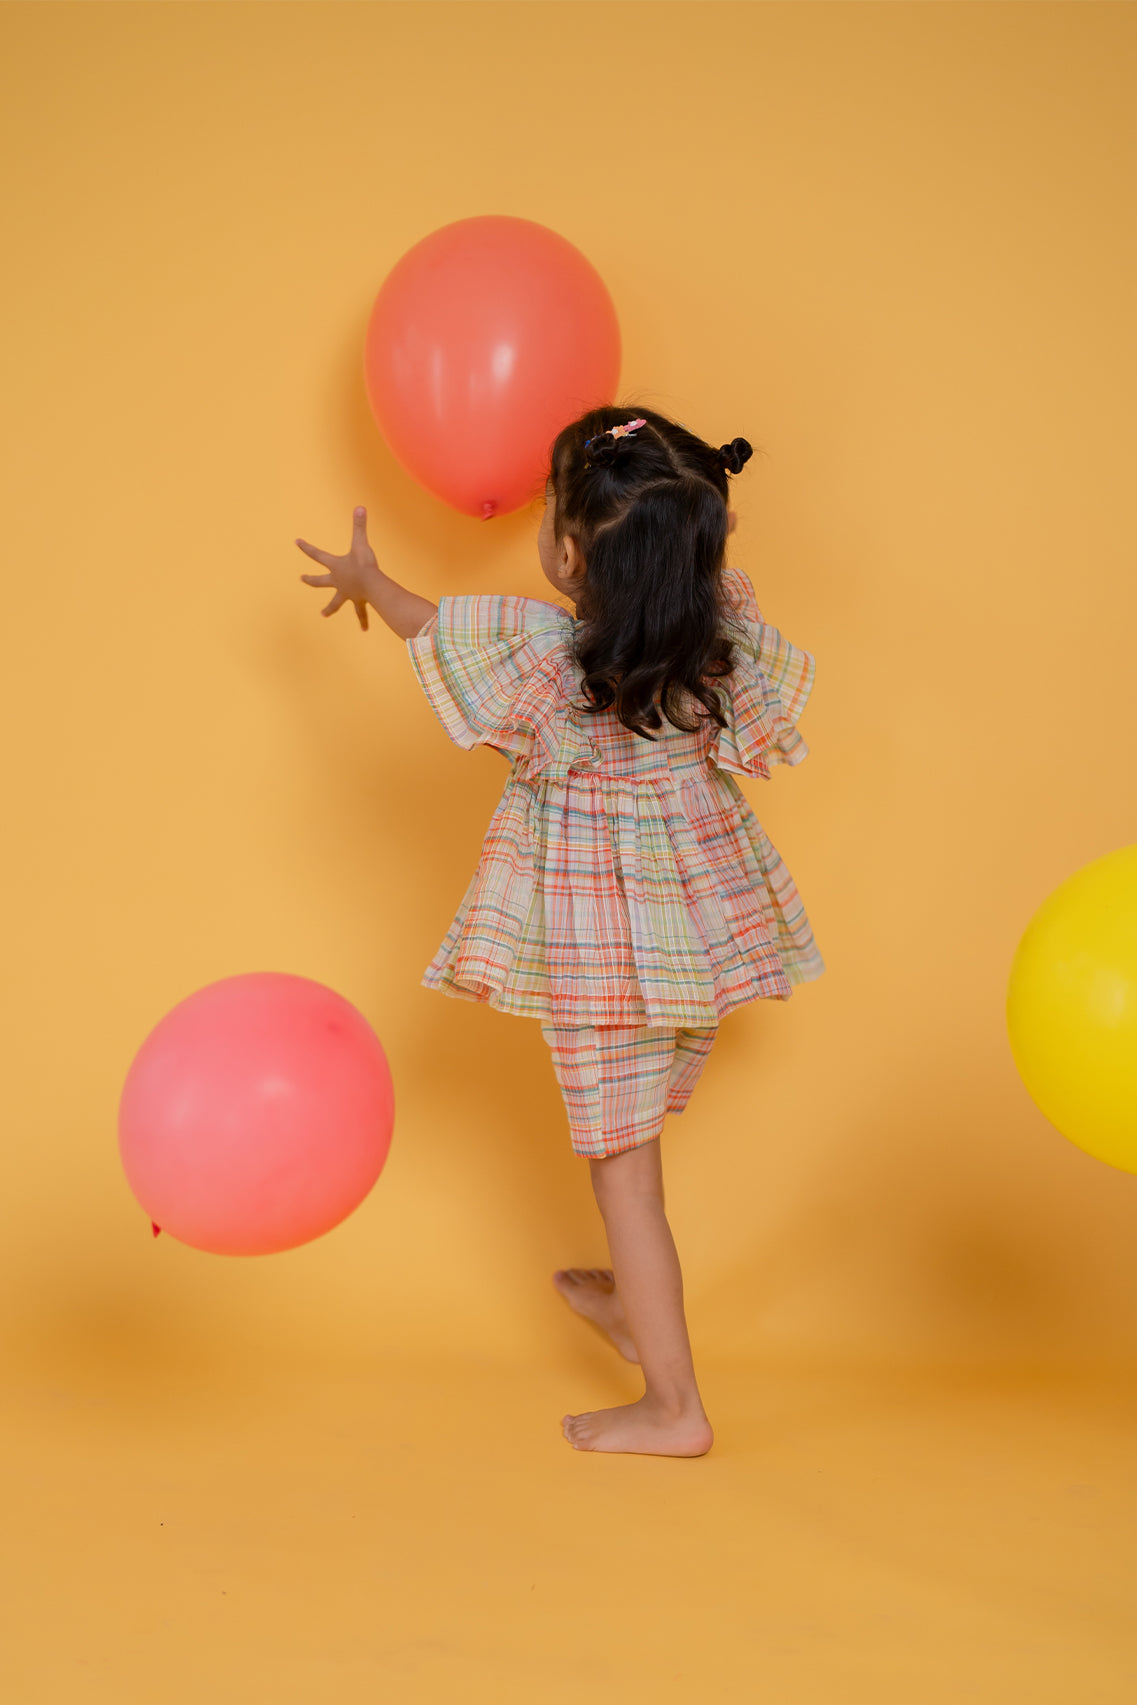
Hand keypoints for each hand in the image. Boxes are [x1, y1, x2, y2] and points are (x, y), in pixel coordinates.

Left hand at [296, 506, 377, 629]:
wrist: (374, 586)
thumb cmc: (365, 565)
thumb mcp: (361, 543)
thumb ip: (359, 525)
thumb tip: (360, 507)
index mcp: (335, 566)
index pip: (317, 554)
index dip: (306, 547)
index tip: (296, 541)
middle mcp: (338, 581)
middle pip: (320, 581)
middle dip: (310, 580)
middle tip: (302, 579)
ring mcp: (347, 593)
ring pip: (335, 602)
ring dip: (329, 608)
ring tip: (323, 614)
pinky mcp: (359, 601)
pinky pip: (360, 612)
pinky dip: (362, 620)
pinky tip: (363, 629)